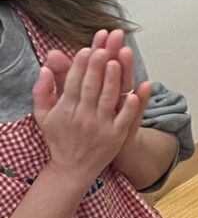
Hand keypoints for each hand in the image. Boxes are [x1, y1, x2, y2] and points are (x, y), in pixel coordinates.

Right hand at [34, 41, 150, 181]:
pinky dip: (130, 107)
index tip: (86, 50)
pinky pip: (124, 119)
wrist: (72, 167)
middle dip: (97, 68)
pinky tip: (135, 92)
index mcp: (65, 109)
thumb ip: (42, 91)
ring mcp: (100, 126)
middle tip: (104, 50)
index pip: (73, 83)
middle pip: (91, 88)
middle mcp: (82, 116)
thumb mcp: (44, 115)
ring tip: (118, 63)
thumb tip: (44, 68)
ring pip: (108, 100)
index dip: (80, 66)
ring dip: (113, 81)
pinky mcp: (116, 136)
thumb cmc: (59, 137)